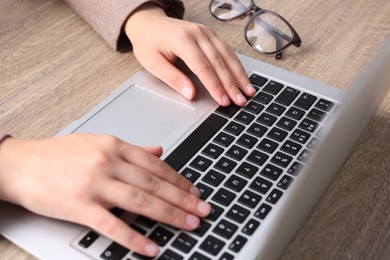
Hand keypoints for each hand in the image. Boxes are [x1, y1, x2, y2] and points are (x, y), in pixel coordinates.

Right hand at [0, 134, 209, 256]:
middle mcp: (108, 162)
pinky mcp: (79, 205)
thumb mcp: (97, 143)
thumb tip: (158, 151)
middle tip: (202, 210)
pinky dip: (134, 238)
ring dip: (169, 214)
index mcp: (114, 146)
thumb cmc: (58, 154)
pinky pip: (113, 224)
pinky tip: (150, 247)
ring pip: (140, 201)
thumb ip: (130, 149)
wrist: (20, 164)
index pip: (156, 165)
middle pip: (154, 183)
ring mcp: (95, 184)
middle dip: (183, 199)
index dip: (179, 179)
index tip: (194, 191)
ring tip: (188, 224)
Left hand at [125, 3, 255, 106]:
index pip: (203, 67)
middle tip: (241, 101)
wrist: (148, 23)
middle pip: (219, 62)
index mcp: (182, 40)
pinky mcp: (210, 34)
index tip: (223, 101)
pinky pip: (226, 49)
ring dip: (239, 75)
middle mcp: (197, 34)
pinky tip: (243, 76)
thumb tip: (191, 94)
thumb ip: (173, 79)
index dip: (215, 86)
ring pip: (227, 55)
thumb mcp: (153, 64)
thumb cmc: (148, 43)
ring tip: (249, 91)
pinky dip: (236, 64)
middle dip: (231, 84)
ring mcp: (206, 32)